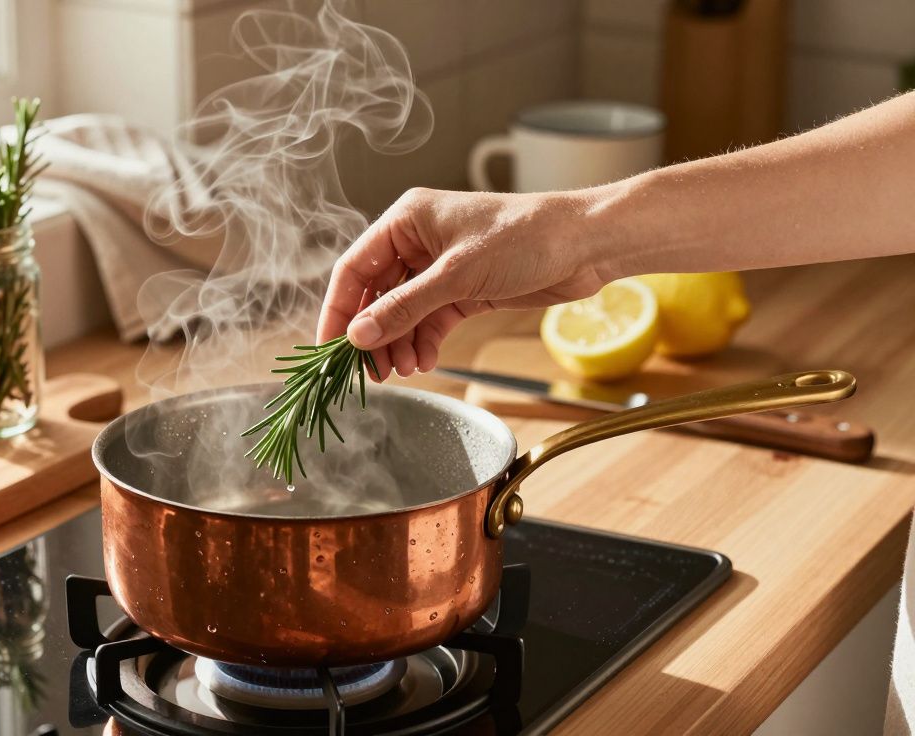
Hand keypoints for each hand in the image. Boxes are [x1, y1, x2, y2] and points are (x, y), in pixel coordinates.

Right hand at [316, 187, 612, 377]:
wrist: (586, 244)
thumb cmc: (525, 238)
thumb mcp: (457, 276)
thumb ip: (404, 307)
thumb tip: (358, 335)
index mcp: (406, 220)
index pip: (354, 268)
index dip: (338, 309)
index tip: (330, 348)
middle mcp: (417, 241)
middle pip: (375, 293)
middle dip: (373, 333)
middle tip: (371, 371)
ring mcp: (440, 266)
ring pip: (402, 311)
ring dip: (398, 342)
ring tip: (403, 370)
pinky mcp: (463, 289)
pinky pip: (428, 319)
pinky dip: (423, 341)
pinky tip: (424, 361)